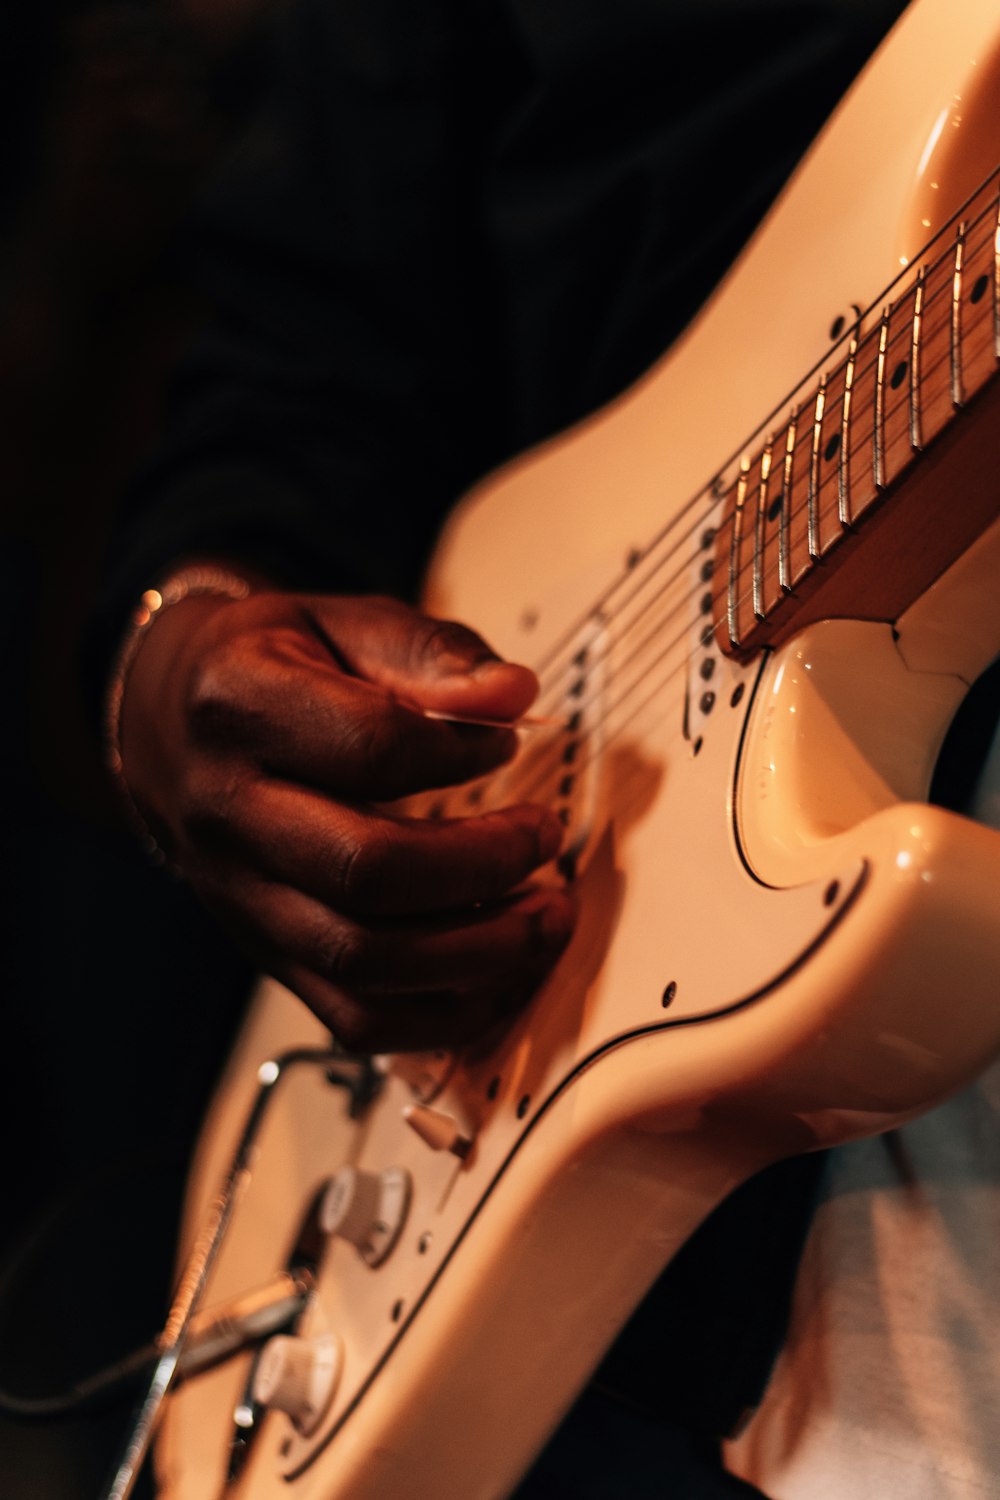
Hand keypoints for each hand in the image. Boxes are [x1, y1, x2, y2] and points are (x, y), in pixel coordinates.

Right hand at [117, 584, 573, 1050]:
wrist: (171, 723)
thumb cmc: (269, 666)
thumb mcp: (343, 623)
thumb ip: (431, 654)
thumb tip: (512, 694)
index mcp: (239, 707)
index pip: (369, 747)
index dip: (461, 751)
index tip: (507, 740)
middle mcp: (227, 812)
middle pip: (366, 869)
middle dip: (483, 863)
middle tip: (541, 836)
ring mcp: (242, 895)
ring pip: (362, 958)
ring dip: (478, 950)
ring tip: (544, 915)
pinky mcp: (266, 952)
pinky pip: (353, 1017)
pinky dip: (441, 1014)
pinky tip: (499, 975)